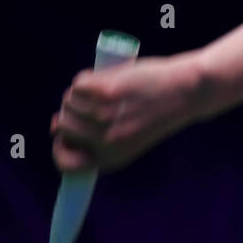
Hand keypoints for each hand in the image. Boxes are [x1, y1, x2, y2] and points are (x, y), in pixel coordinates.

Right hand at [50, 53, 204, 173]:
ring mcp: (105, 116)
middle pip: (62, 125)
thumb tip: (54, 127)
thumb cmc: (158, 112)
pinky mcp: (106, 92)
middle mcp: (106, 141)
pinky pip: (78, 84)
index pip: (66, 165)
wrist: (189, 91)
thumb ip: (94, 137)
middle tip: (93, 102)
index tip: (64, 136)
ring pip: (68, 102)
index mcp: (112, 158)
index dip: (60, 148)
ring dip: (80, 93)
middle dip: (70, 112)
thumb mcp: (128, 136)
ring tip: (106, 89)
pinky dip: (89, 78)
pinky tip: (108, 78)